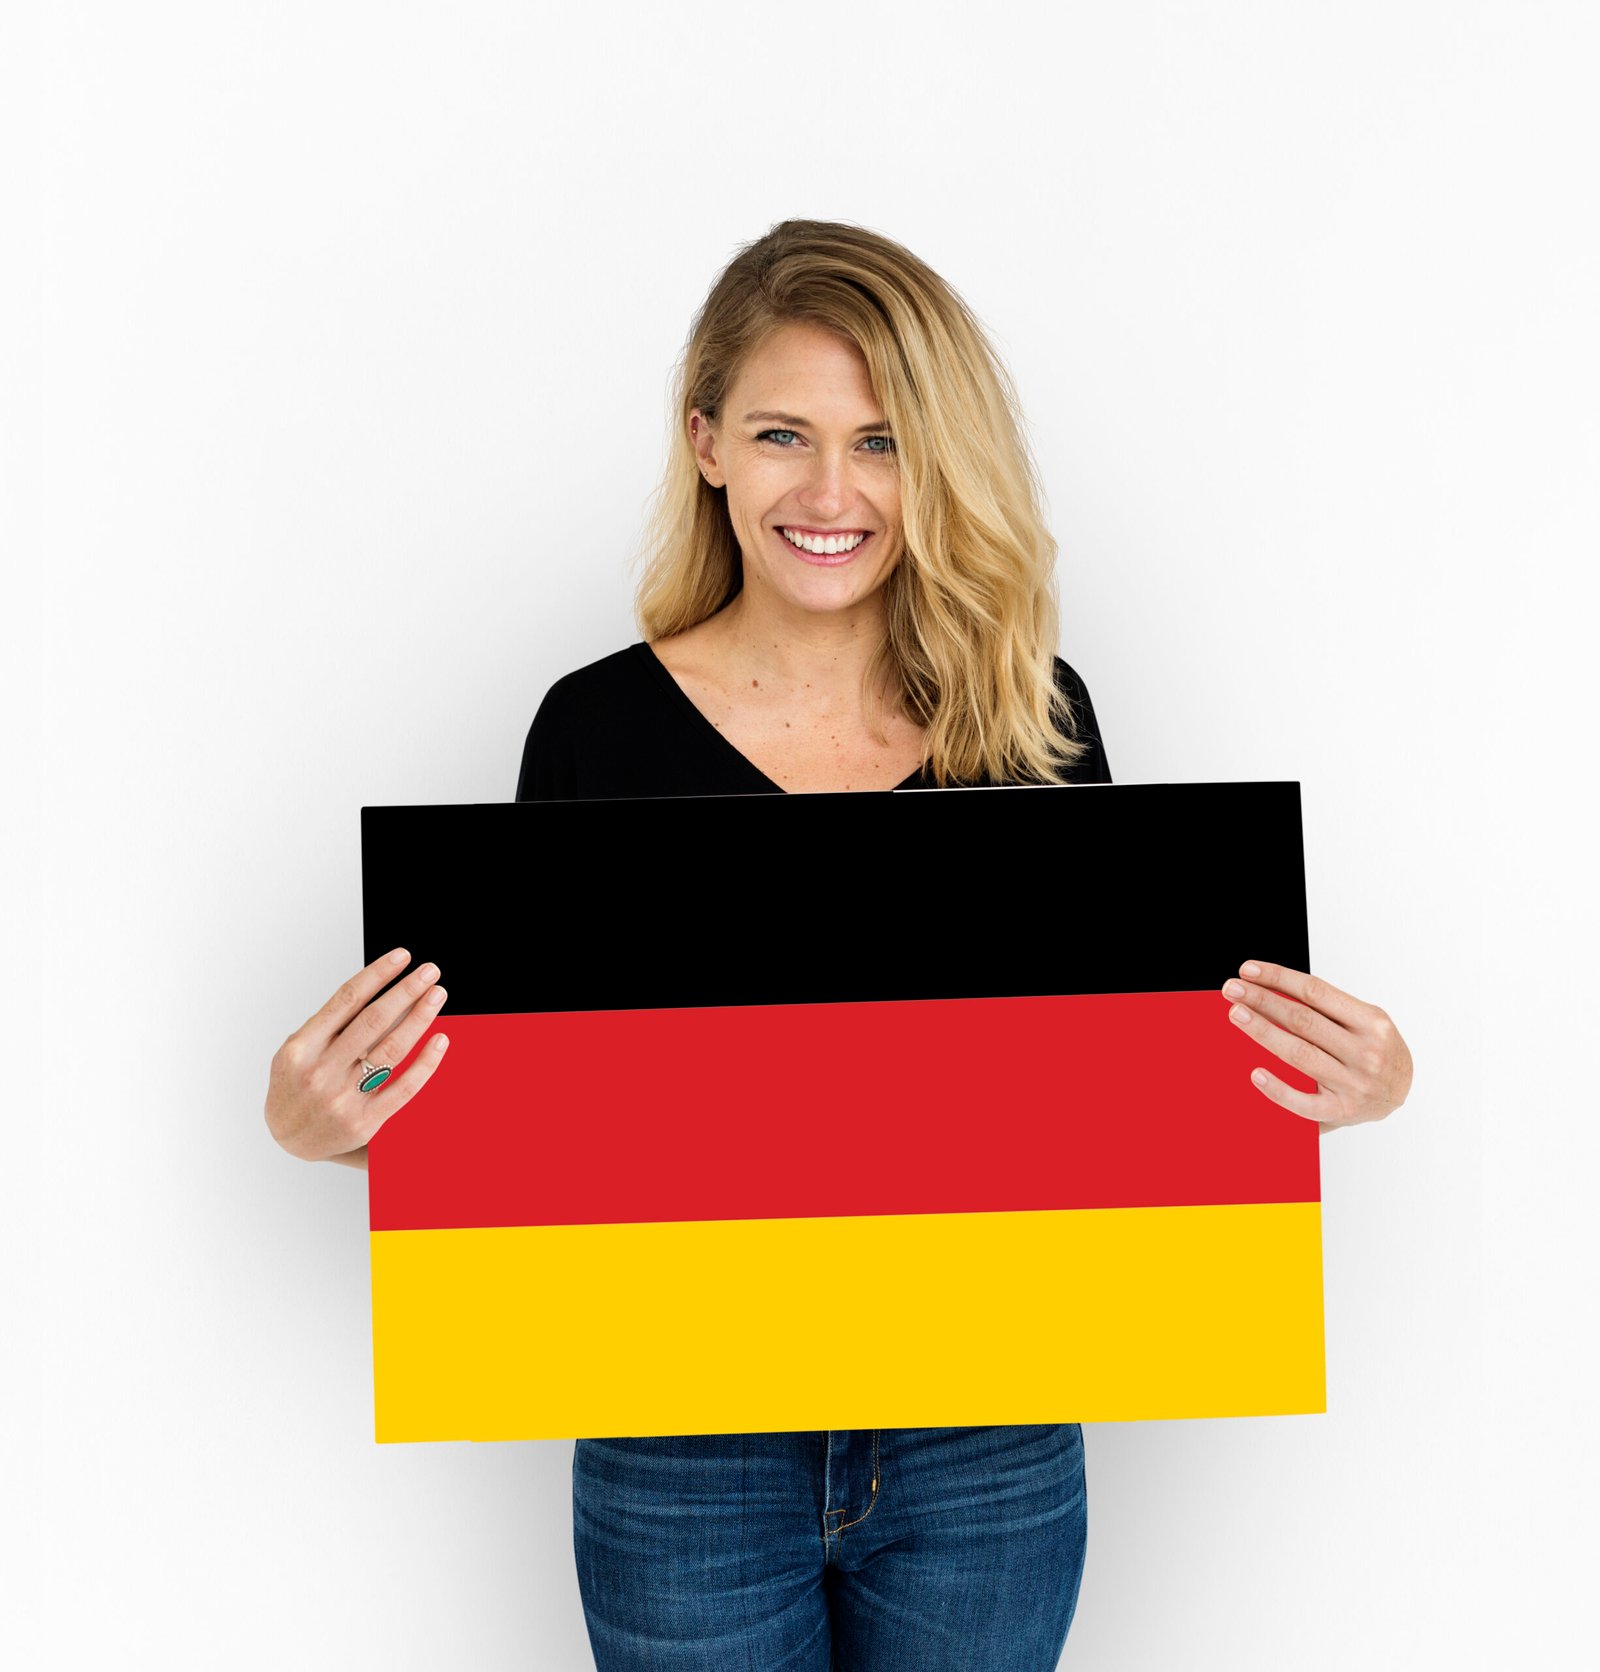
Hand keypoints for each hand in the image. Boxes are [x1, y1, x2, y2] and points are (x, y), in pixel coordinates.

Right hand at [264, 948, 450, 1161]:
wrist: (287, 1139)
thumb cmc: (295, 1085)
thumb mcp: (294, 1050)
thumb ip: (325, 1024)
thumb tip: (371, 986)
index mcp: (302, 1047)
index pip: (346, 1000)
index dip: (377, 975)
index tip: (402, 956)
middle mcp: (321, 1071)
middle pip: (373, 1020)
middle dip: (405, 991)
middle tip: (430, 971)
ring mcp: (343, 1097)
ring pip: (392, 1049)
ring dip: (419, 1018)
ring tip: (437, 995)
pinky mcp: (365, 1121)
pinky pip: (404, 1088)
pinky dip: (426, 1063)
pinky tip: (441, 1040)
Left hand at [1219, 961, 1412, 1133]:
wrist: (1403, 1093)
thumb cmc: (1375, 1050)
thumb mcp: (1364, 1020)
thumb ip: (1327, 1008)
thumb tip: (1271, 989)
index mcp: (1371, 1022)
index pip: (1315, 992)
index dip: (1278, 978)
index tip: (1248, 970)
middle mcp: (1366, 1052)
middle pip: (1303, 1020)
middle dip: (1262, 1000)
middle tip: (1231, 989)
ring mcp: (1354, 1084)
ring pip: (1299, 1054)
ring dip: (1263, 1031)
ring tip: (1236, 1014)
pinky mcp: (1342, 1112)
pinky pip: (1304, 1103)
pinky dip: (1278, 1089)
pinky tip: (1255, 1074)